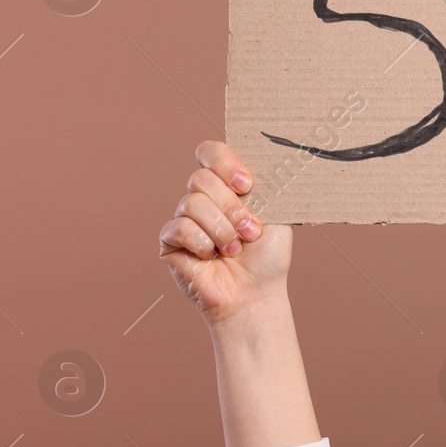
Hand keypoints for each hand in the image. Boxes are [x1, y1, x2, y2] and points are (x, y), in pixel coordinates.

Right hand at [159, 140, 291, 323]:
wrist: (254, 293)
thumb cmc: (266, 257)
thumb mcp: (276, 214)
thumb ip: (264, 185)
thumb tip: (263, 160)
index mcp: (227, 186)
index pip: (210, 153)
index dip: (224, 163)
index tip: (246, 185)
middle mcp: (202, 197)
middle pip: (201, 178)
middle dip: (232, 208)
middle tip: (250, 231)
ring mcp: (184, 218)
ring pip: (192, 202)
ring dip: (221, 229)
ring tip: (234, 249)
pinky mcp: (169, 241)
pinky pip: (180, 227)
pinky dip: (202, 243)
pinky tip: (212, 257)